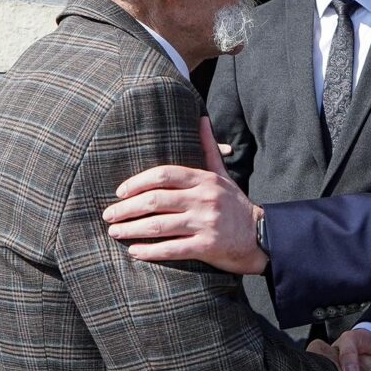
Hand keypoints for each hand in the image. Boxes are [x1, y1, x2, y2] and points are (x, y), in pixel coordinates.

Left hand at [103, 117, 268, 274]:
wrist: (261, 236)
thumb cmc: (235, 205)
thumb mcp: (222, 174)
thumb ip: (208, 148)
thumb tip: (201, 118)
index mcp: (204, 179)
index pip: (163, 174)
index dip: (137, 182)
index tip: (120, 192)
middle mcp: (204, 199)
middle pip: (156, 200)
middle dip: (127, 208)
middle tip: (108, 215)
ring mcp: (206, 223)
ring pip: (160, 225)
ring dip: (132, 230)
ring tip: (115, 232)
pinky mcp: (208, 246)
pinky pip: (173, 249)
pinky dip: (150, 252)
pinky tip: (134, 252)